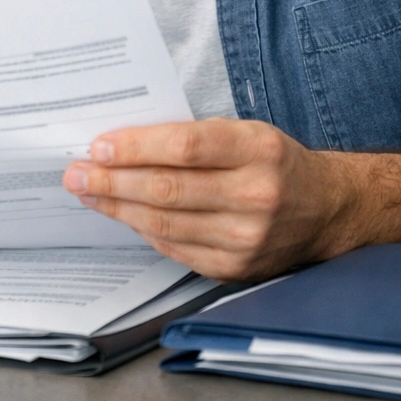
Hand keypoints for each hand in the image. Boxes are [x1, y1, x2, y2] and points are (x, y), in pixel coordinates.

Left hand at [63, 119, 357, 280]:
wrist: (326, 209)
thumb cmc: (273, 162)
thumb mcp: (244, 132)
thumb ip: (192, 137)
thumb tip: (122, 145)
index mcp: (258, 149)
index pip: (184, 147)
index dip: (135, 147)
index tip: (99, 146)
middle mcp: (255, 195)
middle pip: (167, 190)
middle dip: (111, 181)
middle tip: (75, 173)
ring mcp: (246, 238)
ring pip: (164, 223)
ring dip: (117, 207)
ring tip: (87, 192)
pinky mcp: (234, 268)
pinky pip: (173, 247)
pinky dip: (142, 229)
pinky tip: (122, 214)